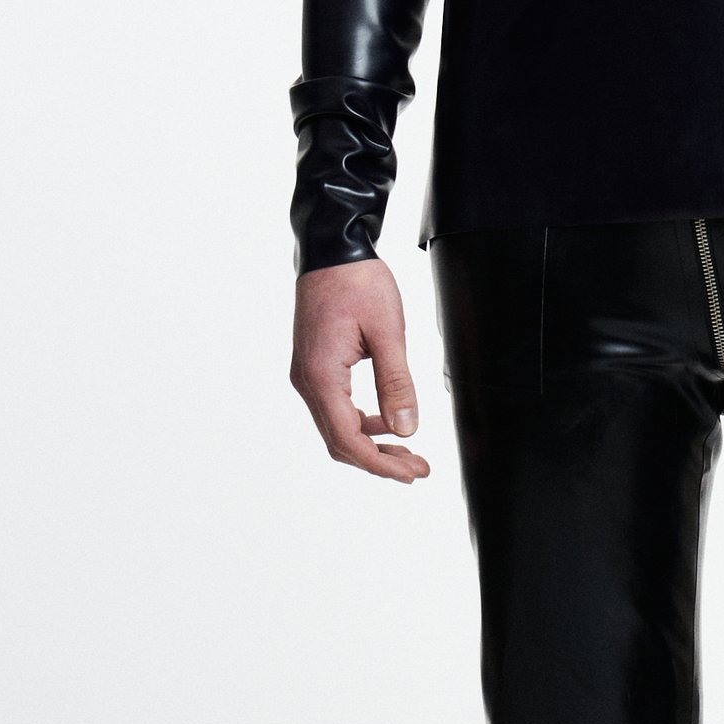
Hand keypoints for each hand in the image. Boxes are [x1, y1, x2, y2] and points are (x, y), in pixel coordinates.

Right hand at [291, 256, 430, 481]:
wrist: (331, 250)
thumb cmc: (357, 282)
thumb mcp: (387, 332)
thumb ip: (396, 383)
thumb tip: (406, 429)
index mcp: (322, 376)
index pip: (349, 439)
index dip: (381, 464)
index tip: (412, 473)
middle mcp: (307, 381)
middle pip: (339, 441)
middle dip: (379, 461)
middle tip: (417, 469)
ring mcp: (307, 375)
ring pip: (336, 428)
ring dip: (371, 444)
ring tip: (408, 451)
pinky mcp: (314, 367)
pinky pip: (335, 408)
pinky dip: (361, 422)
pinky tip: (388, 421)